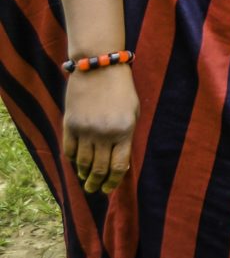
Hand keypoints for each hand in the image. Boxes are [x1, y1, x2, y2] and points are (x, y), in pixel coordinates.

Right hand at [63, 63, 136, 193]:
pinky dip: (72, 160)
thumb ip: (126, 137)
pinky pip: (68, 150)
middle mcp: (104, 134)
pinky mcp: (70, 124)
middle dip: (96, 183)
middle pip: (99, 169)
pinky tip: (76, 163)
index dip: (113, 183)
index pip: (118, 167)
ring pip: (82, 162)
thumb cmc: (121, 90)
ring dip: (83, 174)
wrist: (100, 67)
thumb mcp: (132, 113)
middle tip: (94, 190)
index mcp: (124, 131)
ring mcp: (85, 130)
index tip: (108, 190)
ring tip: (86, 179)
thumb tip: (119, 163)